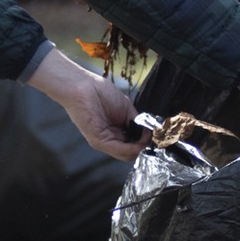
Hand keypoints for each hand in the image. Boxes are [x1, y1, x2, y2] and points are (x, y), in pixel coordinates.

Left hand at [26, 48, 145, 162]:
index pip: (133, 145)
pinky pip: (120, 150)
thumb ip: (137, 123)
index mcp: (116, 132)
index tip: (156, 137)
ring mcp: (104, 142)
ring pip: (128, 154)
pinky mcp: (98, 141)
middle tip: (155, 139)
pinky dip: (134, 147)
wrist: (82, 86)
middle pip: (132, 153)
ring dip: (141, 148)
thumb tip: (149, 134)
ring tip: (149, 138)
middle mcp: (110, 139)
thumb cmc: (100, 93)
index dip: (146, 143)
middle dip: (145, 147)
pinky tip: (141, 140)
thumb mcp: (126, 109)